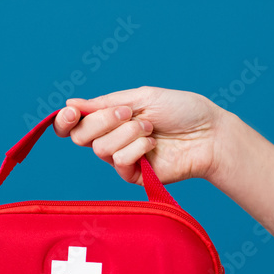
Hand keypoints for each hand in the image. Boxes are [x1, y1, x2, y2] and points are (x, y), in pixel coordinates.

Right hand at [53, 86, 227, 185]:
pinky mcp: (135, 176)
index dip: (65, 121)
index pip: (74, 125)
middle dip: (103, 121)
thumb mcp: (141, 97)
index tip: (72, 112)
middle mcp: (112, 138)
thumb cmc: (181, 110)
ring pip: (100, 149)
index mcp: (110, 118)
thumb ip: (104, 103)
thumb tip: (70, 103)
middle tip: (128, 113)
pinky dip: (137, 148)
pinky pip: (119, 162)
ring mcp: (123, 158)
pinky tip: (154, 144)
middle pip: (81, 136)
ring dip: (127, 133)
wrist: (209, 133)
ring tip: (151, 129)